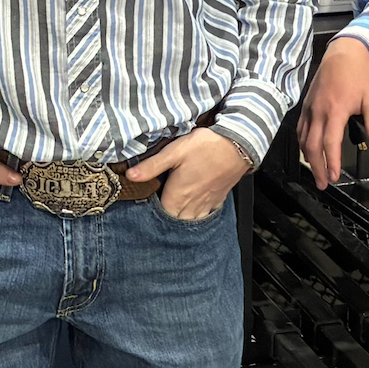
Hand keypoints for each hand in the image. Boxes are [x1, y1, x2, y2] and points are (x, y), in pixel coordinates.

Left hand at [128, 127, 249, 221]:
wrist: (238, 145)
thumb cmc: (206, 147)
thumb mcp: (174, 152)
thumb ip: (151, 167)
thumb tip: (130, 176)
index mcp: (178, 196)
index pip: (161, 216)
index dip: (153, 214)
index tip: (147, 206)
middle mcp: (193, 204)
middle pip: (175, 222)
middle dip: (166, 220)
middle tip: (158, 212)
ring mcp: (207, 204)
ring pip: (191, 221)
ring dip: (182, 220)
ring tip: (175, 213)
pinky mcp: (218, 199)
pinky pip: (206, 215)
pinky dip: (198, 215)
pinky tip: (194, 209)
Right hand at [294, 38, 368, 188]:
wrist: (343, 52)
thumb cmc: (357, 72)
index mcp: (336, 110)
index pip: (330, 143)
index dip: (331, 163)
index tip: (334, 176)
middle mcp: (319, 111)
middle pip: (312, 146)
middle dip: (317, 167)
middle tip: (322, 183)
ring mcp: (310, 108)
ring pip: (303, 139)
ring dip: (308, 158)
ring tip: (315, 172)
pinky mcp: (306, 104)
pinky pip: (300, 128)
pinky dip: (302, 143)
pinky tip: (307, 150)